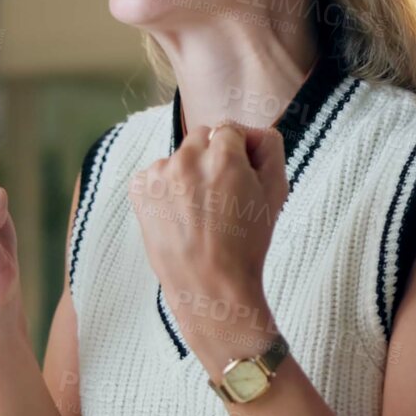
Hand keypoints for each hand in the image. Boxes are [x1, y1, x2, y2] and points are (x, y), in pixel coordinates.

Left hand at [130, 123, 286, 350]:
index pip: (229, 129)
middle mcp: (187, 158)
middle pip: (202, 138)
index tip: (241, 174)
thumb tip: (255, 133)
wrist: (210, 286)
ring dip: (188, 174)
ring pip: (178, 157)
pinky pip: (156, 175)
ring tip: (200, 212)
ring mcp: (159, 174)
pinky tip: (180, 216)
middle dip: (212, 157)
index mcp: (223, 154)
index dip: (238, 151)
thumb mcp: (276, 193)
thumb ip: (271, 149)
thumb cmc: (247, 244)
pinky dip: (166, 189)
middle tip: (222, 195)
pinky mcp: (140, 190)